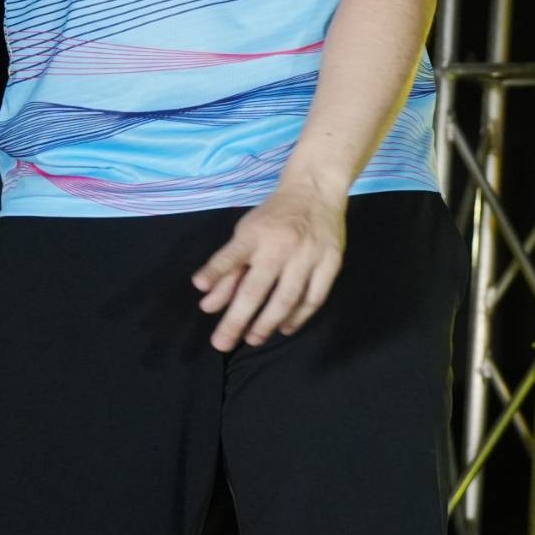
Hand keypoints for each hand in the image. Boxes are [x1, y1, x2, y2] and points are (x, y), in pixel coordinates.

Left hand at [193, 179, 346, 350]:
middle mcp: (281, 245)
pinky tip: (285, 327)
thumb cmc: (274, 217)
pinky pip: (315, 296)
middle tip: (223, 344)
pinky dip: (300, 316)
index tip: (203, 302)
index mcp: (255, 234)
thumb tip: (208, 304)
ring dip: (268, 323)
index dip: (216, 275)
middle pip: (257, 289)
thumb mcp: (245, 233)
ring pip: (287, 297)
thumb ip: (227, 269)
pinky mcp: (331, 261)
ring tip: (254, 339)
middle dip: (238, 320)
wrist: (316, 189)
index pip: (231, 258)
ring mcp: (309, 254)